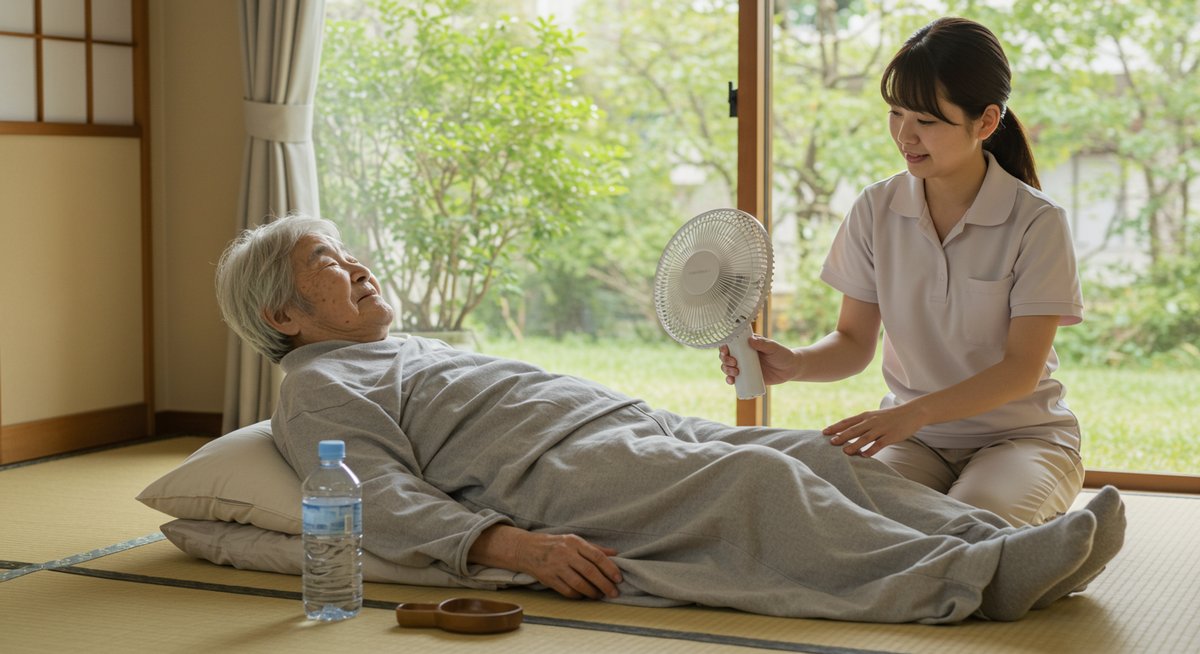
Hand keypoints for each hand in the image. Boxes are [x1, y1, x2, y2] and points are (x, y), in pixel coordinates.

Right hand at [478, 527, 621, 599]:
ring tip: (600, 595)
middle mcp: (565, 553)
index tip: (618, 579)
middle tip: (614, 593)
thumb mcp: (574, 541)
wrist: (527, 549)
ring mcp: (556, 566)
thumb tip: (615, 553)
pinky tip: (584, 595)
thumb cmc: (555, 545)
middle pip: (590, 571)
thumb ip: (594, 548)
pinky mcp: (549, 578)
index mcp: (574, 542)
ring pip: (579, 583)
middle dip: (604, 584)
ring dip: (592, 592)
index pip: (596, 556)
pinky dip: (578, 595)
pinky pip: (567, 590)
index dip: (609, 568)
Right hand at [718, 336, 798, 385]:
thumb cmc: (782, 354)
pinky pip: (735, 379)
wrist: (790, 369)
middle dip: (725, 359)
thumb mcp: (773, 347)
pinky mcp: (747, 377)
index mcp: (747, 345)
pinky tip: (731, 381)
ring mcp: (744, 366)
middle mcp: (743, 355)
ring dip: (726, 369)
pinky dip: (730, 380)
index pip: (731, 343)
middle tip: (734, 362)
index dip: (724, 346)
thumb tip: (750, 340)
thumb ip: (763, 343)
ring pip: (728, 367)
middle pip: (726, 356)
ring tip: (735, 372)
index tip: (725, 350)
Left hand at [824, 404, 925, 457]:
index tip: (824, 432)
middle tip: (831, 443)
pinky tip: (864, 455)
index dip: (835, 427)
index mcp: (866, 416)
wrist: (912, 413)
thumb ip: (861, 424)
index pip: (847, 422)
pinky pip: (879, 444)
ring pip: (865, 437)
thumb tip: (845, 432)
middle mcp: (872, 421)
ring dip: (854, 444)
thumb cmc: (890, 417)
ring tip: (845, 452)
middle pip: (854, 429)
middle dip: (842, 436)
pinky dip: (871, 450)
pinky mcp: (891, 436)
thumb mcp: (873, 417)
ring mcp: (881, 428)